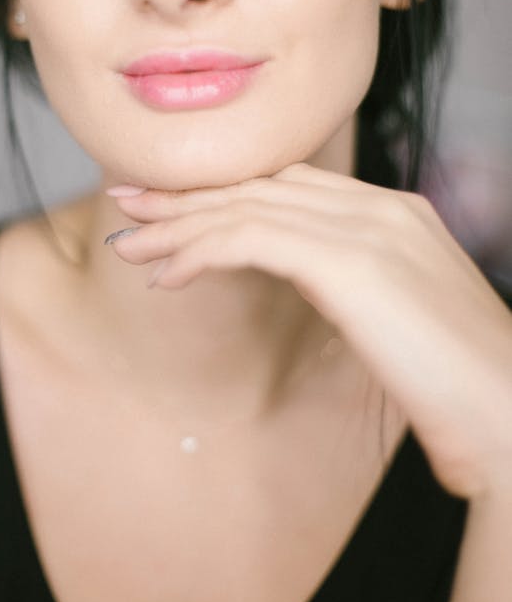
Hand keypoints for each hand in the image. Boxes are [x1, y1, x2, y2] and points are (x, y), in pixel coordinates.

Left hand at [106, 163, 511, 500]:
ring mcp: (367, 227)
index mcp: (397, 213)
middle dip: (189, 196)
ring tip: (128, 243)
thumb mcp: (402, 315)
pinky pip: (249, 239)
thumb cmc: (460, 385)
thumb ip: (358, 284)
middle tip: (129, 203)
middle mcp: (381, 207)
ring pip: (247, 208)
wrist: (510, 416)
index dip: (228, 193)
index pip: (290, 185)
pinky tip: (166, 275)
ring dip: (178, 224)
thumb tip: (315, 285)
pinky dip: (199, 251)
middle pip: (261, 186)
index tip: (176, 207)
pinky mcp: (348, 261)